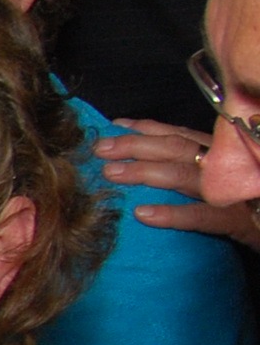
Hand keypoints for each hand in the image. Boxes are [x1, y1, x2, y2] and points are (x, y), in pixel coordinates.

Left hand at [100, 119, 259, 249]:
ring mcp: (231, 191)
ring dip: (145, 172)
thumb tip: (150, 159)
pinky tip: (143, 214)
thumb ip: (193, 166)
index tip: (115, 125)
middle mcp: (224, 166)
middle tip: (100, 149)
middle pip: (176, 149)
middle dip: (136, 145)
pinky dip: (173, 213)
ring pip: (184, 176)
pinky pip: (202, 216)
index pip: (180, 135)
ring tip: (111, 173)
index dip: (147, 128)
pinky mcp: (238, 220)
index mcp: (219, 155)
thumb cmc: (248, 202)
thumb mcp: (223, 178)